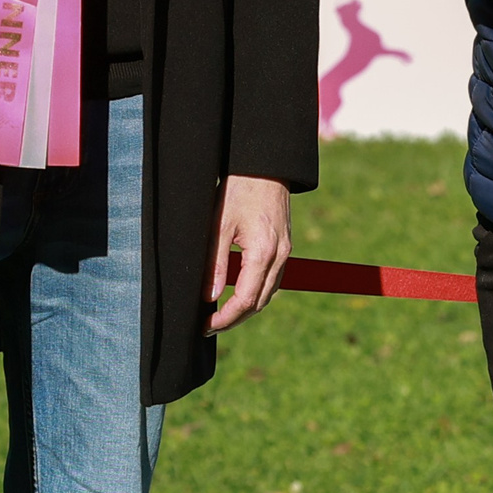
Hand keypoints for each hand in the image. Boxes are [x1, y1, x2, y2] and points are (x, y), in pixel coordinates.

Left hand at [209, 174, 291, 331]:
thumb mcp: (219, 225)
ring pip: (268, 293)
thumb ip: (216, 264)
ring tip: (221, 314)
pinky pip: (272, 279)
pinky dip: (256, 292)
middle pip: (260, 302)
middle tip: (210, 326)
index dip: (226, 318)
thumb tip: (210, 297)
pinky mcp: (284, 246)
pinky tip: (238, 293)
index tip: (206, 325)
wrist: (265, 166)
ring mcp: (285, 252)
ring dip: (246, 308)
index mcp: (264, 252)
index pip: (246, 300)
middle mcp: (280, 256)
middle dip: (235, 319)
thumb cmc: (240, 190)